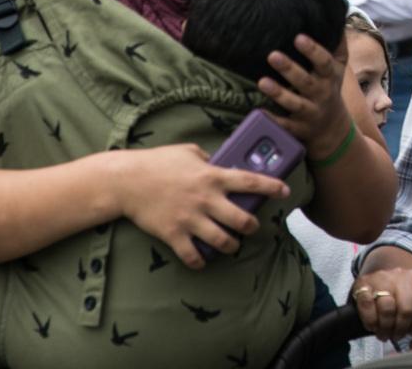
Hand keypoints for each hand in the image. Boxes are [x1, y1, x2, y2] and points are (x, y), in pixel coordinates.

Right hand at [118, 144, 289, 269]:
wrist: (126, 181)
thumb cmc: (157, 162)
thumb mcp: (188, 151)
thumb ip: (207, 158)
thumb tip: (218, 163)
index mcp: (212, 176)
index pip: (251, 181)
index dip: (272, 187)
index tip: (285, 191)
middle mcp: (206, 199)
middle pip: (242, 219)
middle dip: (251, 226)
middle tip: (251, 226)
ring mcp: (190, 219)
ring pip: (222, 241)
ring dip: (231, 246)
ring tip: (231, 244)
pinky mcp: (174, 234)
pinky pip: (193, 255)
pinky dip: (200, 261)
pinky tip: (202, 259)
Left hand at [259, 33, 350, 157]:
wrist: (332, 129)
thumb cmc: (330, 88)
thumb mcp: (338, 67)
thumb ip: (338, 44)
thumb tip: (336, 16)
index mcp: (330, 77)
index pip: (324, 62)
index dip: (313, 50)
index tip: (299, 37)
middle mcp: (321, 94)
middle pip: (306, 82)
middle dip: (290, 69)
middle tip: (272, 55)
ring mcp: (310, 113)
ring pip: (295, 103)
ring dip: (279, 93)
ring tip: (262, 81)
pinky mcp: (298, 129)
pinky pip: (285, 125)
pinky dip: (272, 120)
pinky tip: (258, 111)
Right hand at [353, 264, 411, 343]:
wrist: (379, 281)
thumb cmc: (400, 299)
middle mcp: (403, 276)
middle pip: (407, 309)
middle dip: (401, 329)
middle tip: (396, 335)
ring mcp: (382, 278)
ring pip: (387, 308)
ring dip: (385, 327)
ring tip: (385, 333)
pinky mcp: (363, 283)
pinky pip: (367, 305)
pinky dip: (371, 321)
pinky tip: (373, 326)